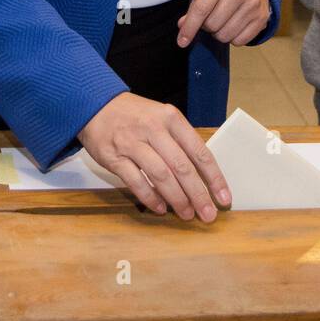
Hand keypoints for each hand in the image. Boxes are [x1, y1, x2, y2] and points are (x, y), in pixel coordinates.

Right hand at [77, 91, 231, 220]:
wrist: (96, 105)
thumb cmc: (135, 116)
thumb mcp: (162, 117)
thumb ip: (180, 141)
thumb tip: (202, 175)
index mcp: (171, 119)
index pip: (199, 152)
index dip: (214, 178)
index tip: (223, 198)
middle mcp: (154, 129)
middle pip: (182, 167)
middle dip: (198, 194)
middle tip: (208, 214)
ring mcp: (133, 143)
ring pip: (161, 176)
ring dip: (176, 199)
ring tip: (186, 214)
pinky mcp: (114, 157)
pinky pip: (136, 181)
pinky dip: (150, 197)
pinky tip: (160, 208)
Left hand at [176, 0, 269, 47]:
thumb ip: (194, 7)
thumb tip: (183, 27)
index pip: (201, 8)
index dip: (190, 27)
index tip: (182, 41)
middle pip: (212, 24)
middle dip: (206, 27)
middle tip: (209, 18)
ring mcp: (253, 3)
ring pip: (225, 36)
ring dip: (218, 33)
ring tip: (222, 20)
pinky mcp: (262, 17)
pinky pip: (239, 41)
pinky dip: (232, 38)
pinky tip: (234, 24)